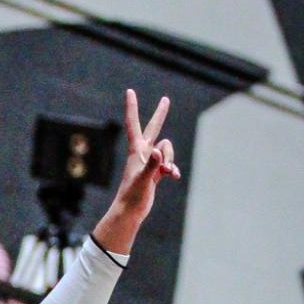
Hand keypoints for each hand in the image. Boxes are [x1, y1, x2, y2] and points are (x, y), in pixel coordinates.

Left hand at [92, 89, 180, 254]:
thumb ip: (151, 165)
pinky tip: (173, 177)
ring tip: (167, 174)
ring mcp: (149, 162)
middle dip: (160, 114)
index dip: (132, 107)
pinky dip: (172, 169)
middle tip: (166, 99)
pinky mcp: (154, 172)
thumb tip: (158, 152)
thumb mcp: (143, 180)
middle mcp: (142, 153)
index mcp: (136, 150)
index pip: (134, 123)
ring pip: (167, 150)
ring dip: (171, 160)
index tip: (130, 91)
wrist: (130, 212)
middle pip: (154, 129)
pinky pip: (168, 164)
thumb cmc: (132, 196)